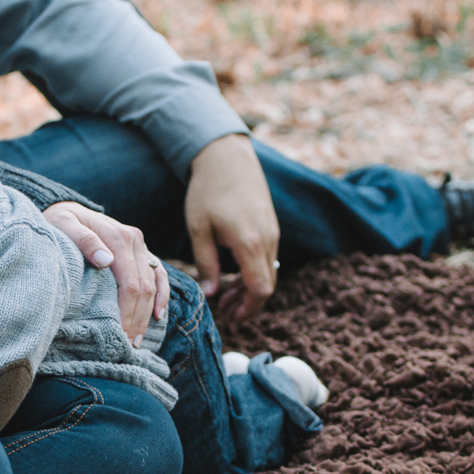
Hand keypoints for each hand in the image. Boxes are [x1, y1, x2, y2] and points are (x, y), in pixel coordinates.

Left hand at [43, 201, 169, 343]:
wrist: (65, 208)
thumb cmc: (60, 222)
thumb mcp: (64, 225)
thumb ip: (84, 240)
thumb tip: (106, 261)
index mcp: (118, 236)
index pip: (130, 283)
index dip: (126, 311)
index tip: (119, 334)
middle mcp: (135, 240)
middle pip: (143, 287)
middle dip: (136, 319)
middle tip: (126, 345)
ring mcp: (141, 246)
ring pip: (154, 284)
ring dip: (147, 314)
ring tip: (137, 340)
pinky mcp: (142, 251)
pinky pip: (160, 274)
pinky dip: (162, 295)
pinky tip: (158, 316)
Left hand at [185, 134, 280, 319]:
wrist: (227, 157)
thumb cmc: (208, 191)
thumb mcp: (199, 229)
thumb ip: (206, 264)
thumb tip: (210, 294)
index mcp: (249, 243)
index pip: (259, 289)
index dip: (247, 309)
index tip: (228, 316)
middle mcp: (268, 240)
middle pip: (267, 286)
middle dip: (247, 303)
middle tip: (223, 310)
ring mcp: (273, 232)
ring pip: (269, 272)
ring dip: (250, 289)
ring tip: (224, 295)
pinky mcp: (271, 226)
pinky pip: (268, 258)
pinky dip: (254, 272)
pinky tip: (234, 274)